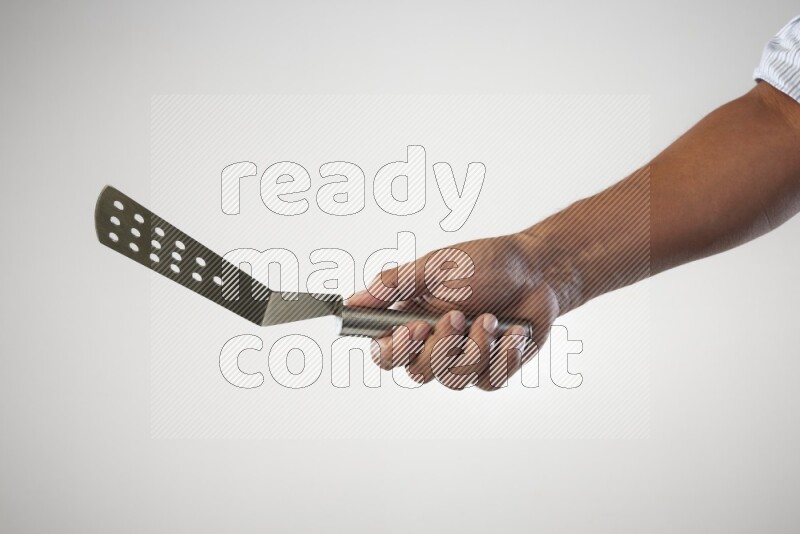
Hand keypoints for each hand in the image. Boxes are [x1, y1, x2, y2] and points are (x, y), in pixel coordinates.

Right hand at [347, 232, 560, 390]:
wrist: (536, 271)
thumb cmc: (484, 264)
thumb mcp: (435, 266)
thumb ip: (395, 284)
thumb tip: (354, 299)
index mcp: (410, 320)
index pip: (384, 352)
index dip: (395, 349)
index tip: (416, 328)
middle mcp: (432, 345)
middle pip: (417, 371)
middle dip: (442, 345)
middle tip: (459, 315)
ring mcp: (462, 360)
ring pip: (454, 379)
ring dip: (476, 348)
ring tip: (491, 319)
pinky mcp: (492, 370)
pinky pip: (489, 380)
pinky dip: (503, 355)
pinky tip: (513, 332)